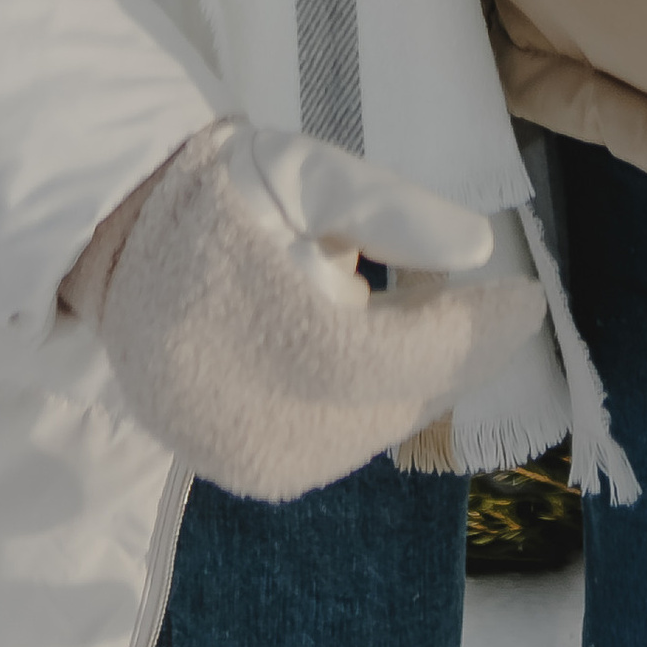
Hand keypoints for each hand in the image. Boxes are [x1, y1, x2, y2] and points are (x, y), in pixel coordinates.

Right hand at [64, 119, 545, 503]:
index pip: (413, 357)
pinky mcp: (238, 472)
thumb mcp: (308, 174)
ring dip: (404, 378)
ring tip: (392, 309)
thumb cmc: (224, 193)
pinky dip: (362, 404)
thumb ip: (394, 210)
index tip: (529, 302)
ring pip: (373, 431)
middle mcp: (264, 421)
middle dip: (445, 348)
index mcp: (281, 340)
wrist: (117, 241)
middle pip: (400, 400)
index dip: (480, 332)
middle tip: (459, 293)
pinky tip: (352, 350)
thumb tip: (480, 249)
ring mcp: (247, 458)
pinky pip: (333, 447)